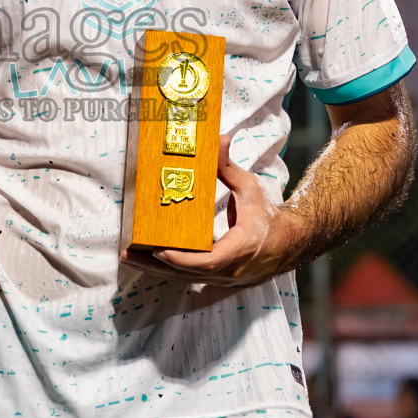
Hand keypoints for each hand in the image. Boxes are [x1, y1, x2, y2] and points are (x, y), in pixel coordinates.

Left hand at [119, 136, 292, 286]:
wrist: (289, 243)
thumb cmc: (267, 216)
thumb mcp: (250, 189)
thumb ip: (229, 167)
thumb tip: (219, 138)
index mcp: (241, 248)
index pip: (209, 262)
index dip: (182, 259)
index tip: (159, 251)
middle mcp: (231, 270)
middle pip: (188, 274)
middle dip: (156, 265)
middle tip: (128, 253)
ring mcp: (224, 278)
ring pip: (185, 278)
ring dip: (156, 269)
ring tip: (128, 257)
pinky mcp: (218, 279)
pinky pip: (190, 277)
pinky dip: (168, 270)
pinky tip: (146, 261)